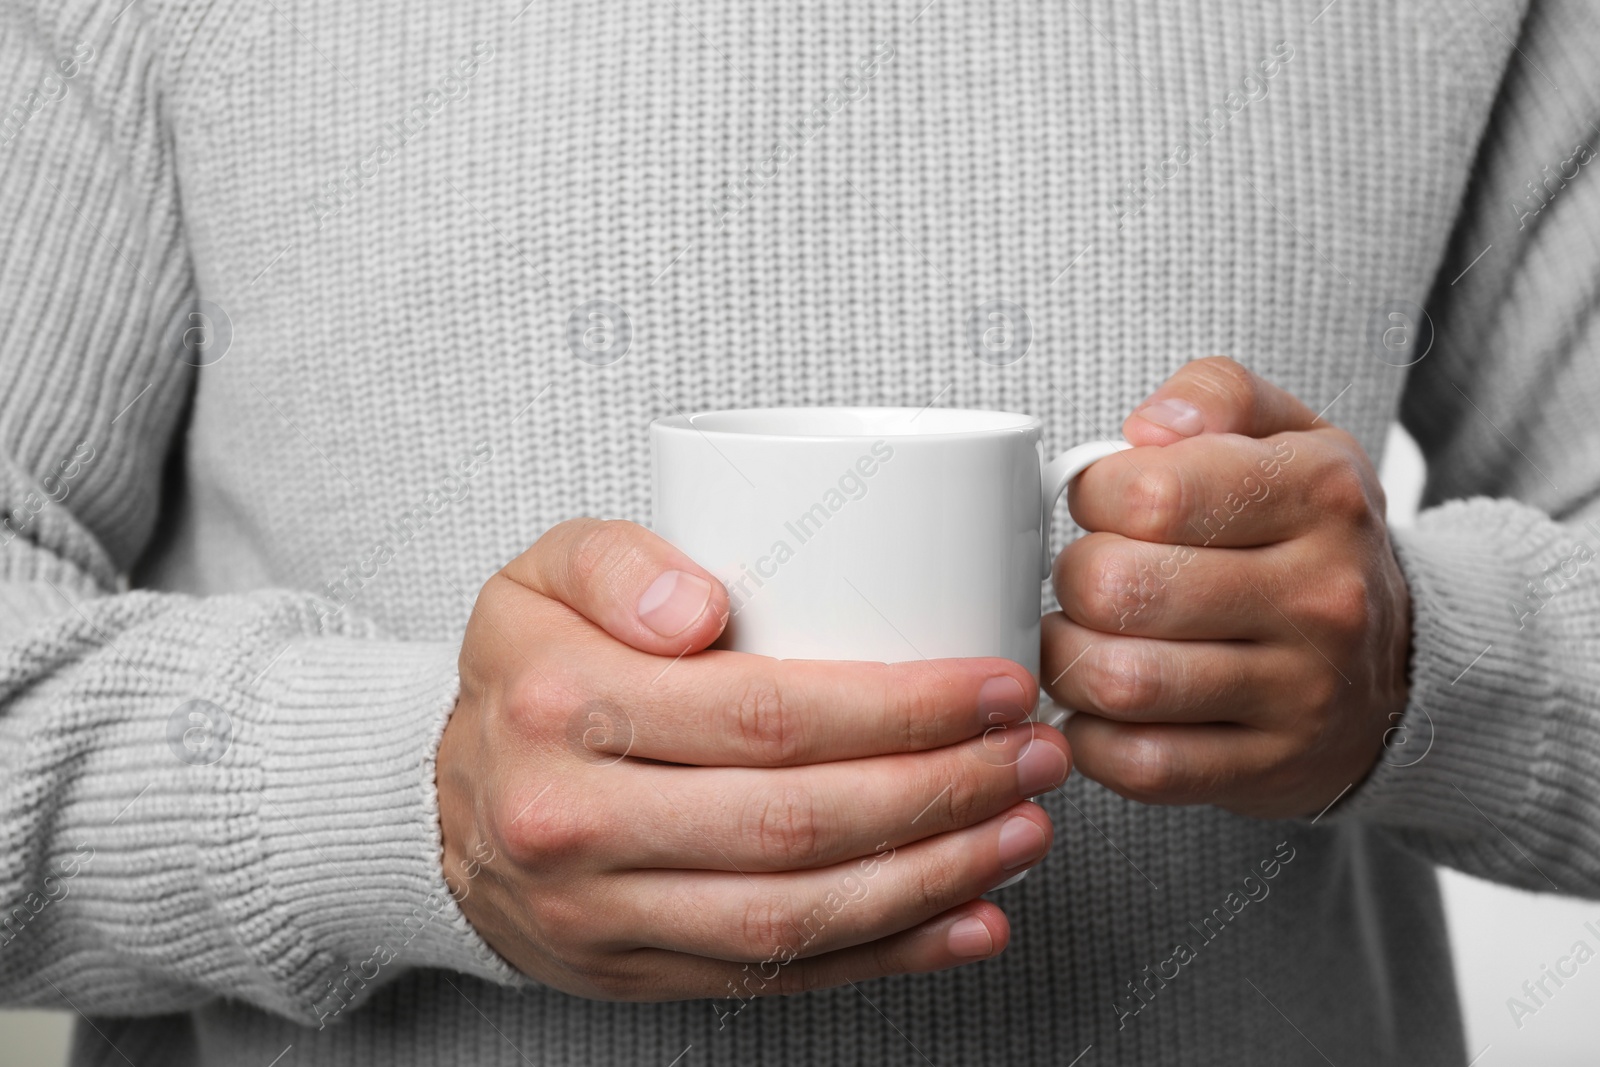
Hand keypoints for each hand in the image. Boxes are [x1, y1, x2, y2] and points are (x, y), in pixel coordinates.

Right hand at [436, 519, 1071, 1000]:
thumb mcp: (542, 574)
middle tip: (1033, 755)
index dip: (900, 708)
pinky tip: (967, 921)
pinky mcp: (630, 974)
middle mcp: (570, 821)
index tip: (992, 686)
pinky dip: (887, 956)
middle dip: (943, 792)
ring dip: (934, 879)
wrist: (440, 800)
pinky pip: (775, 977)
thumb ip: (617, 560)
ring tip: (1024, 831)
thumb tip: (704, 603)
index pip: (765, 714)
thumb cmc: (527, 670)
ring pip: (796, 915)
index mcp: (558, 705)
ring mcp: (598, 915)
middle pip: (797, 822)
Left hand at [1045, 357, 1411, 818]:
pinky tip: (1098, 704)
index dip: (1093, 494)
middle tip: (1087, 576)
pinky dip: (1090, 736)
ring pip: (1122, 682)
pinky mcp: (1268, 770)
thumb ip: (1216, 396)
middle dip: (1072, 579)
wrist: (1405, 663)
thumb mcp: (1289, 436)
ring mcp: (1300, 694)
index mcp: (1320, 494)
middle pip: (1121, 590)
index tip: (1103, 504)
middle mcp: (1322, 597)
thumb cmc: (1310, 537)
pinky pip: (1139, 764)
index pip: (1152, 493)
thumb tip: (1147, 428)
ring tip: (1079, 636)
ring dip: (1068, 658)